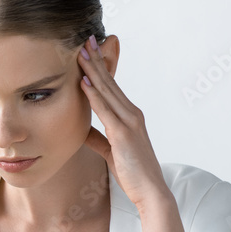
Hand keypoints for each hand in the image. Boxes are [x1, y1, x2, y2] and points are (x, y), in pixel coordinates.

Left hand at [77, 35, 170, 207]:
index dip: (99, 67)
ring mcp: (129, 122)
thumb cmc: (132, 172)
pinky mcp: (123, 134)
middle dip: (96, 60)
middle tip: (85, 39)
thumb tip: (83, 132)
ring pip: (107, 90)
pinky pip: (105, 110)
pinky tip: (83, 81)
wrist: (150, 191)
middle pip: (110, 82)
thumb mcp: (111, 151)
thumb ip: (98, 139)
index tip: (88, 50)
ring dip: (93, 70)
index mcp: (129, 116)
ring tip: (80, 51)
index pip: (111, 86)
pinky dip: (94, 94)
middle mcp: (131, 114)